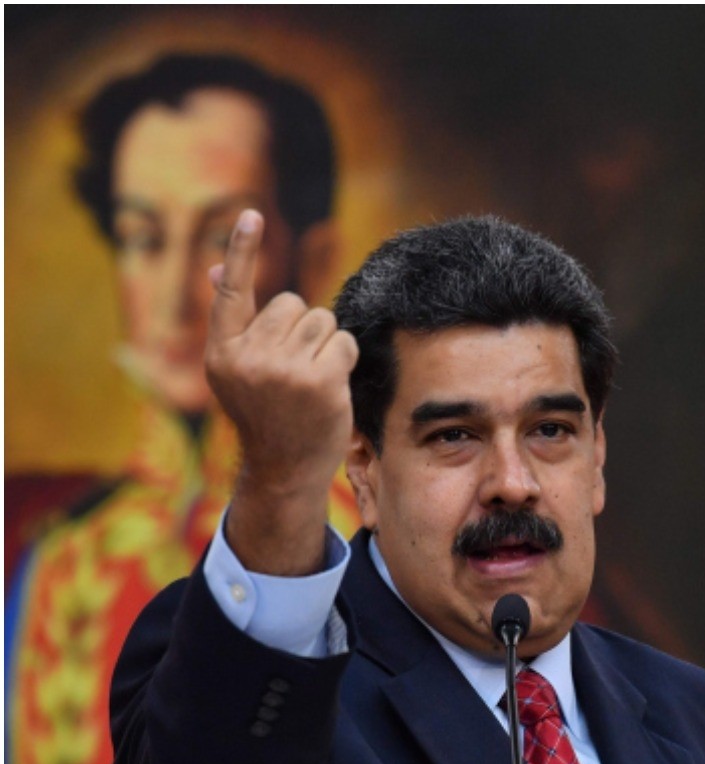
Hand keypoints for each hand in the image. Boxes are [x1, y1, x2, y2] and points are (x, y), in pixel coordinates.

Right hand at [206, 209, 357, 574]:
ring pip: (323, 321)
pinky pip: (344, 342)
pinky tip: (330, 386)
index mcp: (222, 352)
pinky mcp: (318, 381)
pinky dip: (344, 359)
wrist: (284, 467)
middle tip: (294, 369)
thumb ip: (235, 323)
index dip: (244, 251)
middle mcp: (247, 357)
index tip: (251, 213)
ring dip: (326, 344)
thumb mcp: (238, 369)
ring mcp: (282, 370)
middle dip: (303, 328)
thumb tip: (220, 269)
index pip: (233, 292)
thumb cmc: (266, 412)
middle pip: (294, 303)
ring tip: (310, 380)